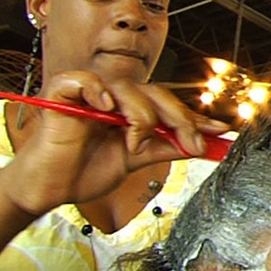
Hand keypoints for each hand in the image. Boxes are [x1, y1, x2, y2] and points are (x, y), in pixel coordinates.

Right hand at [1, 71, 228, 215]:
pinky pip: (83, 80)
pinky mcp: (62, 94)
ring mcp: (89, 95)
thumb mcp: (135, 161)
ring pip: (127, 89)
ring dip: (140, 116)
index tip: (221, 131)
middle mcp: (113, 99)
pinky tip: (106, 110)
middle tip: (193, 143)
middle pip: (154, 93)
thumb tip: (201, 144)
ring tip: (135, 144)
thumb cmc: (84, 172)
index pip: (167, 105)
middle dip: (178, 119)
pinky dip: (97, 90)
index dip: (193, 117)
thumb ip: (165, 148)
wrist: (49, 190)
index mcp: (130, 110)